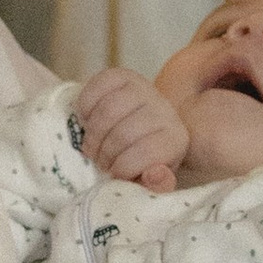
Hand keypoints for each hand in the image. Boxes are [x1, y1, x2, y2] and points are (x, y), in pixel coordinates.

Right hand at [74, 64, 185, 188]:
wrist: (134, 130)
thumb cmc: (140, 161)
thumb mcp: (149, 180)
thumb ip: (155, 186)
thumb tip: (154, 174)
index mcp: (176, 140)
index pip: (146, 154)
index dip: (123, 168)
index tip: (115, 174)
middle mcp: (165, 110)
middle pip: (124, 133)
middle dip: (104, 153)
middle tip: (99, 161)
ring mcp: (144, 89)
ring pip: (109, 110)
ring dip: (93, 133)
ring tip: (92, 145)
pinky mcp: (123, 75)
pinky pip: (98, 86)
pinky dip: (86, 106)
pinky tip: (88, 119)